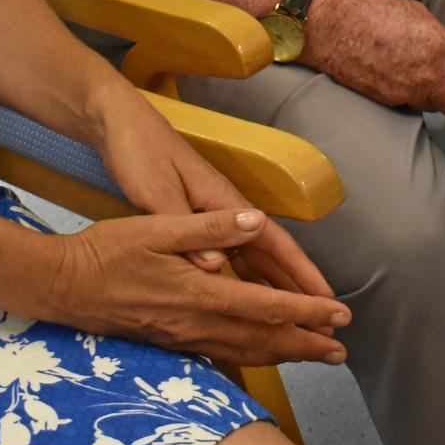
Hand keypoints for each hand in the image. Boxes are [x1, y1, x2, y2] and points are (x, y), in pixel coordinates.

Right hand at [44, 209, 350, 366]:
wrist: (62, 286)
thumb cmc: (107, 251)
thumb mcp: (158, 224)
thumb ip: (210, 227)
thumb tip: (253, 224)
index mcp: (201, 292)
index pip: (267, 307)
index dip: (308, 312)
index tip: (338, 315)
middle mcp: (197, 323)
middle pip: (264, 340)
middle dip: (307, 345)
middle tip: (340, 350)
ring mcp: (183, 337)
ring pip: (246, 352)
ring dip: (284, 354)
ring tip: (313, 356)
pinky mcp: (171, 342)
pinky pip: (223, 354)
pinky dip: (251, 355)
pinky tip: (258, 354)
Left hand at [91, 91, 332, 298]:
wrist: (121, 124)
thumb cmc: (140, 154)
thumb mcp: (158, 192)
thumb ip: (187, 230)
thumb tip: (218, 267)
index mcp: (222, 202)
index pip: (271, 240)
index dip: (298, 272)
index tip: (323, 298)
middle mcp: (225, 210)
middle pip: (270, 252)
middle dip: (297, 285)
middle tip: (322, 320)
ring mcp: (213, 214)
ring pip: (253, 255)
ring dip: (275, 284)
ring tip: (294, 317)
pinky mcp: (196, 219)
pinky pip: (232, 254)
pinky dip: (246, 277)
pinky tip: (248, 297)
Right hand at [300, 0, 444, 115]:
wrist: (330, 27)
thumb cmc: (370, 10)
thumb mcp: (417, 12)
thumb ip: (441, 37)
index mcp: (440, 48)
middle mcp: (428, 75)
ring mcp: (406, 91)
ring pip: (437, 108)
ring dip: (441, 101)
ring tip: (437, 87)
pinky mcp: (388, 100)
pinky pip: (413, 106)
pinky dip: (417, 99)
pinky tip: (411, 84)